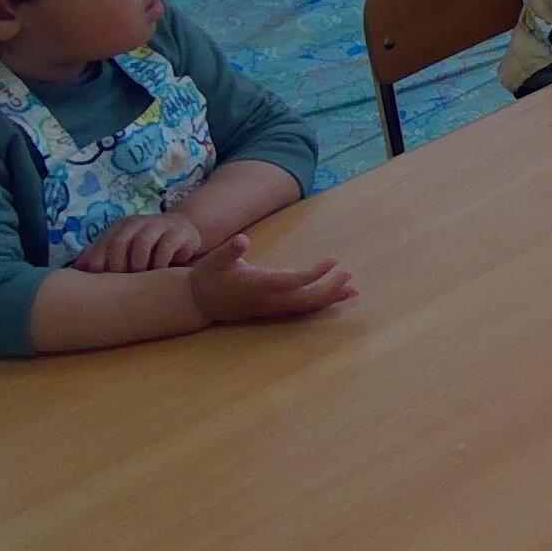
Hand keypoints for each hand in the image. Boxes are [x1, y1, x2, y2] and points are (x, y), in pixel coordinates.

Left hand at [76, 211, 202, 272]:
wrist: (182, 230)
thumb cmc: (148, 246)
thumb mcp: (123, 248)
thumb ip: (100, 255)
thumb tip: (74, 269)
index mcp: (119, 227)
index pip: (102, 245)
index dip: (99, 265)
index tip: (102, 285)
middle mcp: (136, 223)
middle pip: (119, 242)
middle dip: (118, 265)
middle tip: (123, 284)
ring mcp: (158, 225)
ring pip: (141, 243)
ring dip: (139, 265)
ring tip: (141, 279)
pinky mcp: (178, 233)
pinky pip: (165, 248)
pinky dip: (159, 264)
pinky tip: (160, 274)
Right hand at [187, 235, 354, 325]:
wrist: (198, 301)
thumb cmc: (209, 275)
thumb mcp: (215, 259)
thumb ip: (230, 250)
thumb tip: (242, 240)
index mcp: (259, 284)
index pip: (294, 281)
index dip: (315, 273)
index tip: (333, 260)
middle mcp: (269, 299)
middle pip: (307, 299)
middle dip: (330, 288)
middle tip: (349, 274)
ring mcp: (272, 308)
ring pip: (306, 307)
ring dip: (330, 298)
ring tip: (353, 290)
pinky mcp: (273, 310)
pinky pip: (301, 310)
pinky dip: (320, 304)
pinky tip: (335, 297)